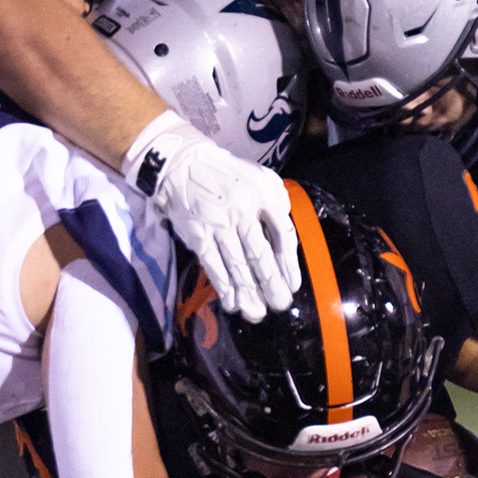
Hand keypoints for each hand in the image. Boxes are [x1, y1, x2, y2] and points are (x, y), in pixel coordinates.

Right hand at [123, 111, 298, 320]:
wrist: (184, 164)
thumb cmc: (228, 174)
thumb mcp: (261, 178)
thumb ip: (278, 201)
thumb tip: (285, 236)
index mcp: (264, 196)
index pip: (283, 234)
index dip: (289, 264)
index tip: (292, 284)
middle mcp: (243, 210)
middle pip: (261, 255)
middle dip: (272, 285)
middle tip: (280, 304)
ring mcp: (219, 223)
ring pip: (237, 265)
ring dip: (249, 293)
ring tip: (257, 313)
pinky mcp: (198, 233)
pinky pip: (213, 265)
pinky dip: (223, 286)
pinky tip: (232, 302)